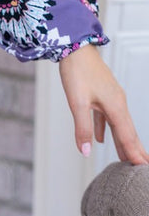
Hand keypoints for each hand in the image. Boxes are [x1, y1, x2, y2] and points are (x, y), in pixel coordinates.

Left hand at [58, 43, 148, 164]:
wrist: (74, 46)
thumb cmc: (77, 71)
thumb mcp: (77, 102)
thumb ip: (82, 128)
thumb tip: (86, 152)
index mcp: (115, 106)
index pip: (127, 136)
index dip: (134, 153)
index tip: (143, 168)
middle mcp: (117, 102)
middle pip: (128, 131)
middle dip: (135, 150)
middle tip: (143, 167)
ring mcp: (111, 97)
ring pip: (119, 124)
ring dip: (122, 141)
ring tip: (126, 158)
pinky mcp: (102, 93)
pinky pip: (107, 116)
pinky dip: (106, 129)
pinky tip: (101, 139)